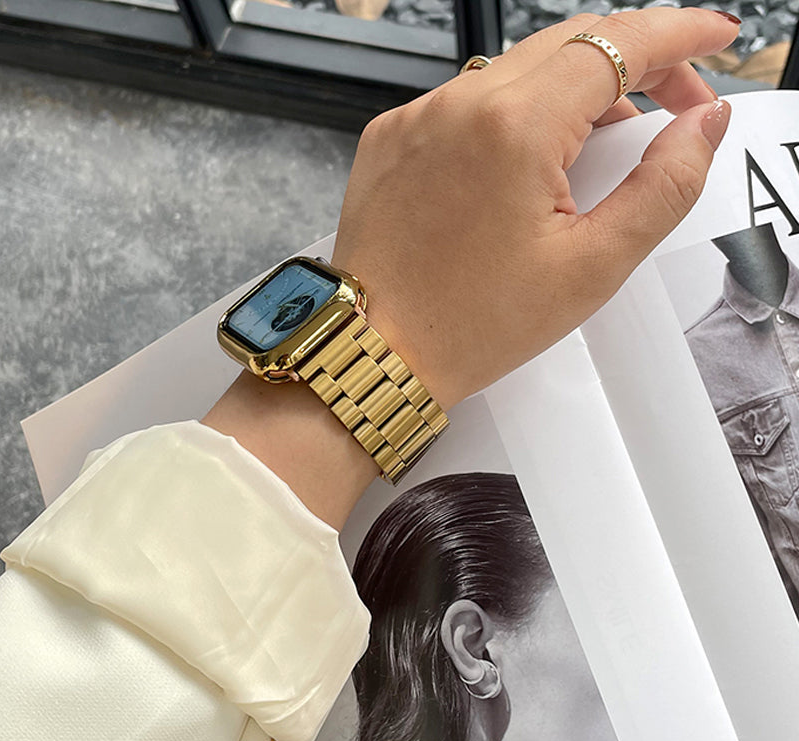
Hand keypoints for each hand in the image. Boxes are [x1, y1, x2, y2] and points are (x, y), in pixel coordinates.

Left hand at [331, 8, 737, 409]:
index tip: (714, 40)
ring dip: (570, 97)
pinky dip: (511, 119)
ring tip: (594, 160)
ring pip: (517, 73)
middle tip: (669, 107)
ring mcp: (416, 117)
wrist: (377, 353)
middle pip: (569, 46)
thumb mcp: (591, 268)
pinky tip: (524, 171)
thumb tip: (701, 125)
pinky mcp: (390, 137)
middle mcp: (456, 105)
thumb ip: (663, 187)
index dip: (678, 35)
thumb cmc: (471, 325)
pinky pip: (468, 103)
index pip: (616, 45)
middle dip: (631, 66)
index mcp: (512, 128)